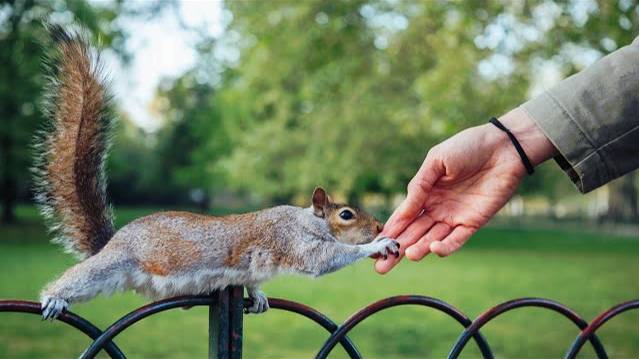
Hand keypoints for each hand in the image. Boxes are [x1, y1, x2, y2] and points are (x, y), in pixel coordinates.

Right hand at [375, 108, 556, 273]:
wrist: (503, 147)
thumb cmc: (467, 147)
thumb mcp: (436, 161)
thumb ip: (419, 186)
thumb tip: (404, 210)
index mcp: (424, 193)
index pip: (403, 217)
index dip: (389, 231)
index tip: (374, 247)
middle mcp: (436, 208)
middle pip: (412, 234)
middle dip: (396, 250)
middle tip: (381, 267)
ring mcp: (453, 217)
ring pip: (431, 239)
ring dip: (418, 249)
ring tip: (407, 256)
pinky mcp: (472, 223)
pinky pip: (456, 240)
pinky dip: (444, 247)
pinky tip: (433, 248)